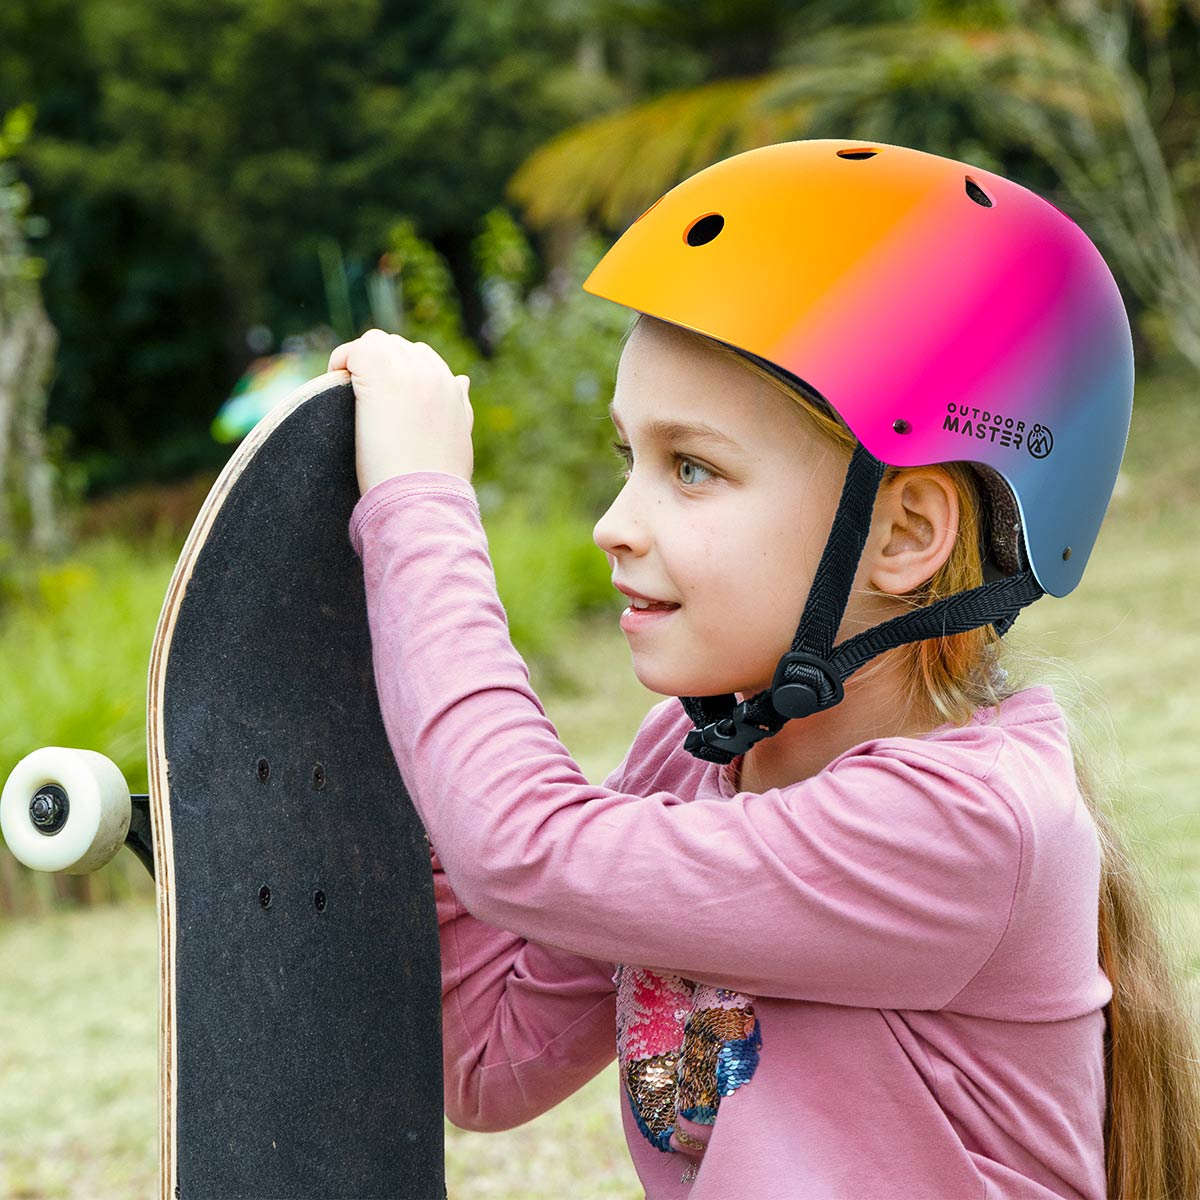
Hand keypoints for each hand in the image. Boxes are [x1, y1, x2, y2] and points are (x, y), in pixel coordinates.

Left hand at [327, 329, 473, 495]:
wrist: (421, 497)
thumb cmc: (437, 481)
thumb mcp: (457, 440)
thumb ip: (459, 407)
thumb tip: (461, 380)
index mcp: (451, 388)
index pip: (421, 359)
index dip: (397, 375)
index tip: (383, 403)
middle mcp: (433, 372)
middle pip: (397, 346)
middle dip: (377, 366)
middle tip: (362, 401)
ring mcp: (406, 370)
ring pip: (375, 343)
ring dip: (360, 363)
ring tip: (349, 395)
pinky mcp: (378, 372)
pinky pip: (352, 351)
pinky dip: (341, 363)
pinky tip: (336, 388)